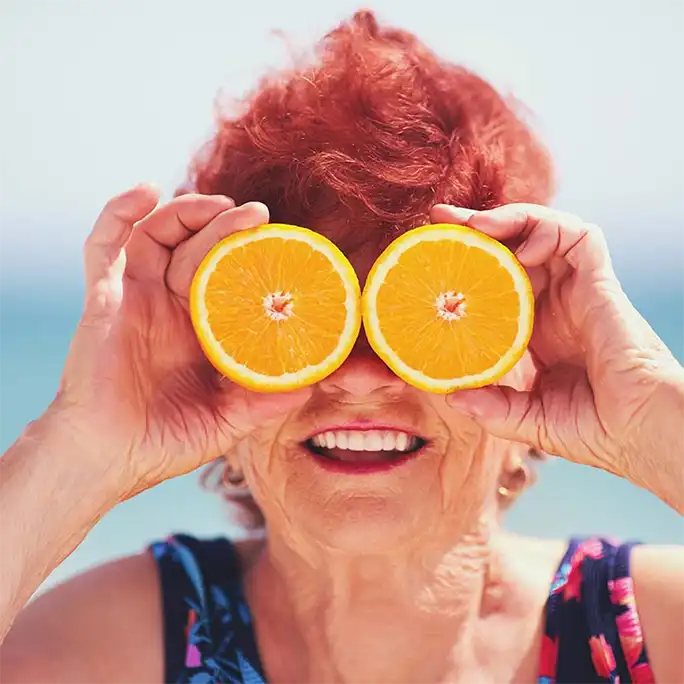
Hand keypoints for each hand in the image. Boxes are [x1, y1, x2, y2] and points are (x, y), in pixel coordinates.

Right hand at [54, 186, 310, 498]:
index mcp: (200, 328)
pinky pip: (104, 244)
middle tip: (259, 215)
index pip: (227, 274)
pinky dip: (119, 211)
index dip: (250, 254)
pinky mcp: (102, 297)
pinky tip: (146, 191)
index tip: (282, 241)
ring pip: (157, 234)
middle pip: (198, 246)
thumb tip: (312, 385)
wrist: (107, 460)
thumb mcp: (226, 421)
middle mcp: (169, 306)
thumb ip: (265, 402)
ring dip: (186, 210)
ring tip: (218, 204)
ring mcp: (134, 297)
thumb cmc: (163, 442)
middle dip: (227, 224)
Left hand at [431, 203, 683, 490]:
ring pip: (545, 233)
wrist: (638, 435)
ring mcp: (577, 291)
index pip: (495, 280)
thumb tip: (450, 396)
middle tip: (442, 218)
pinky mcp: (600, 284)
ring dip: (510, 219)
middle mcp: (554, 303)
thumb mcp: (528, 420)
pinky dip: (551, 230)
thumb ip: (492, 409)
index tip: (433, 255)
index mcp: (534, 328)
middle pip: (514, 247)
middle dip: (478, 227)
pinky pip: (580, 239)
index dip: (467, 263)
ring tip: (475, 224)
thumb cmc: (593, 431)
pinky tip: (523, 248)